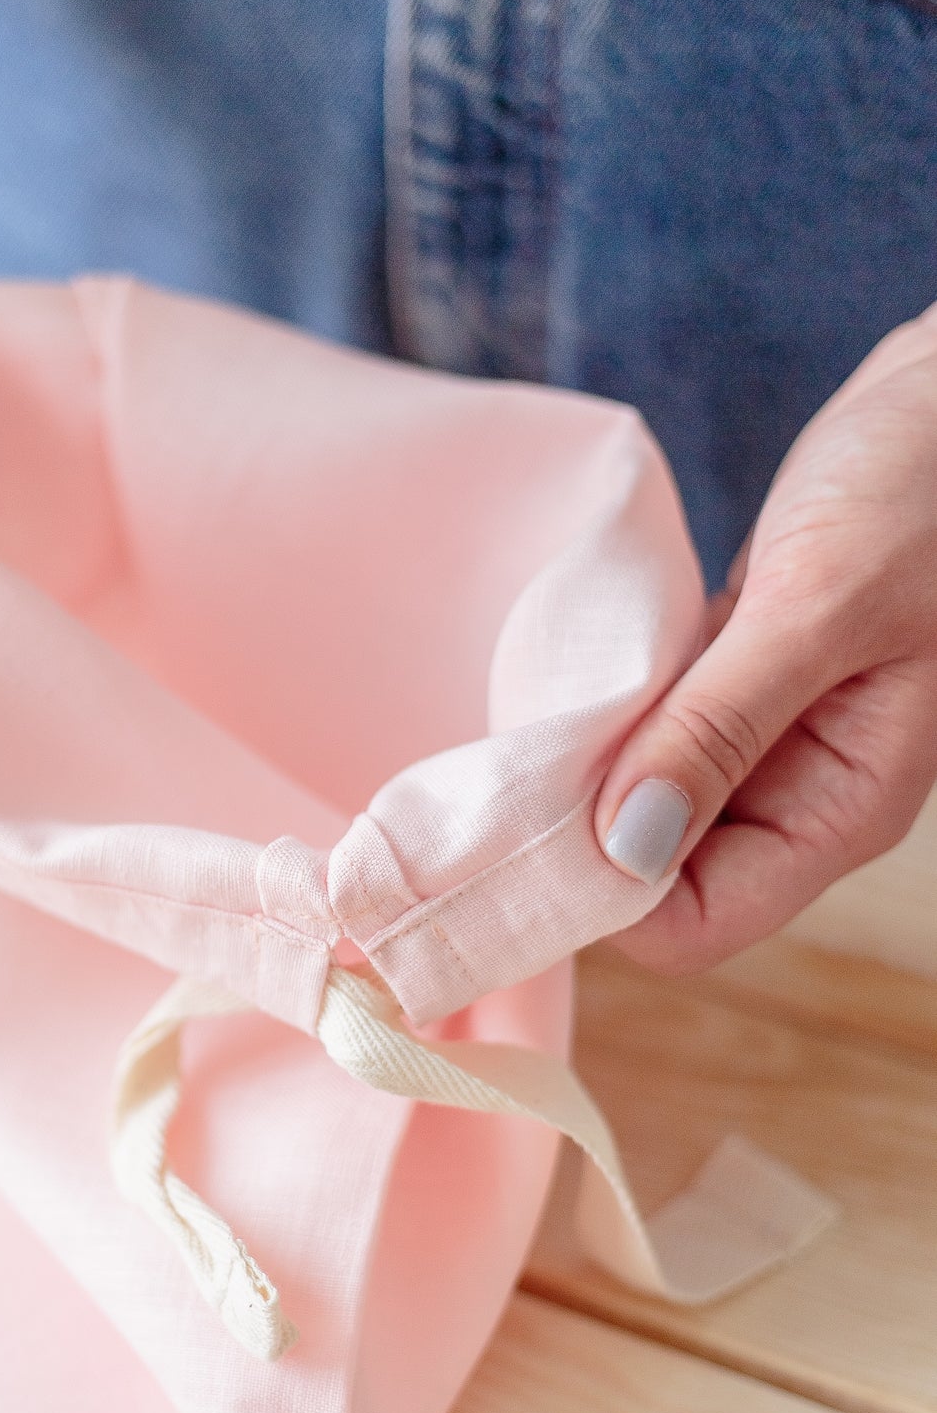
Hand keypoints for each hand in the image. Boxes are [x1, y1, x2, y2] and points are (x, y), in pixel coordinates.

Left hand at [597, 301, 936, 971]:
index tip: (530, 829)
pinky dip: (609, 715)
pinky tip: (583, 674)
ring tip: (545, 711)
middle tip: (516, 763)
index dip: (603, 897)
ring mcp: (769, 742)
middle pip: (657, 878)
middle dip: (581, 837)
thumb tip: (624, 848)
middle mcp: (801, 796)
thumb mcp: (821, 605)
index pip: (697, 925)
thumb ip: (723, 726)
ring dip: (586, 771)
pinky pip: (651, 734)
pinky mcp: (739, 685)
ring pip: (643, 804)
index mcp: (842, 809)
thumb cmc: (924, 487)